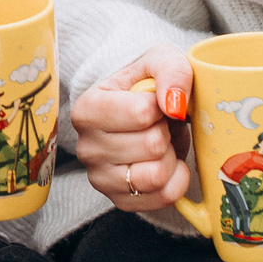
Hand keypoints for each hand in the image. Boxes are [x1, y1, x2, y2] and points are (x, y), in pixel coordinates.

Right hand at [71, 45, 194, 212]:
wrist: (143, 112)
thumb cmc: (147, 85)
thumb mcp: (160, 61)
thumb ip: (171, 72)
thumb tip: (174, 105)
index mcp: (87, 109)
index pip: (141, 113)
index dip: (160, 106)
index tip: (154, 102)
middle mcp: (86, 147)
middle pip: (152, 145)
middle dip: (167, 131)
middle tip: (160, 124)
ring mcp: (100, 178)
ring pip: (156, 175)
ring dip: (171, 156)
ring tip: (162, 142)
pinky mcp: (120, 201)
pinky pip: (162, 197)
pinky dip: (176, 180)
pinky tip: (168, 163)